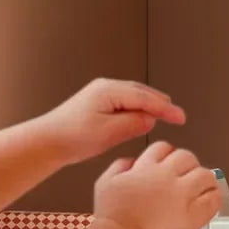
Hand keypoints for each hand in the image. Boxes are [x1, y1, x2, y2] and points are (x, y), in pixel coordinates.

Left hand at [45, 79, 184, 165]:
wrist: (48, 141)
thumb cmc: (72, 137)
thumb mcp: (109, 133)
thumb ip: (134, 123)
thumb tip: (150, 118)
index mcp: (109, 91)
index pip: (145, 97)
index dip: (165, 108)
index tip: (180, 117)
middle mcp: (105, 87)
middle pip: (141, 92)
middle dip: (160, 104)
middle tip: (177, 116)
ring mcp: (100, 94)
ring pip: (133, 97)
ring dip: (149, 106)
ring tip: (165, 116)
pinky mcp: (97, 103)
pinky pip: (124, 102)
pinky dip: (136, 109)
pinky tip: (141, 118)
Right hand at [93, 142, 221, 228]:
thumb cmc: (112, 217)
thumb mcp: (105, 182)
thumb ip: (119, 166)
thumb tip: (131, 162)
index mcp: (147, 167)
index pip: (164, 148)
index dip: (166, 156)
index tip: (167, 166)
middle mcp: (168, 176)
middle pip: (187, 157)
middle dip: (186, 165)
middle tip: (185, 178)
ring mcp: (183, 194)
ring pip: (205, 174)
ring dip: (203, 180)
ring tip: (200, 189)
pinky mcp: (195, 214)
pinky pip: (214, 198)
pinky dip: (213, 198)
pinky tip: (208, 202)